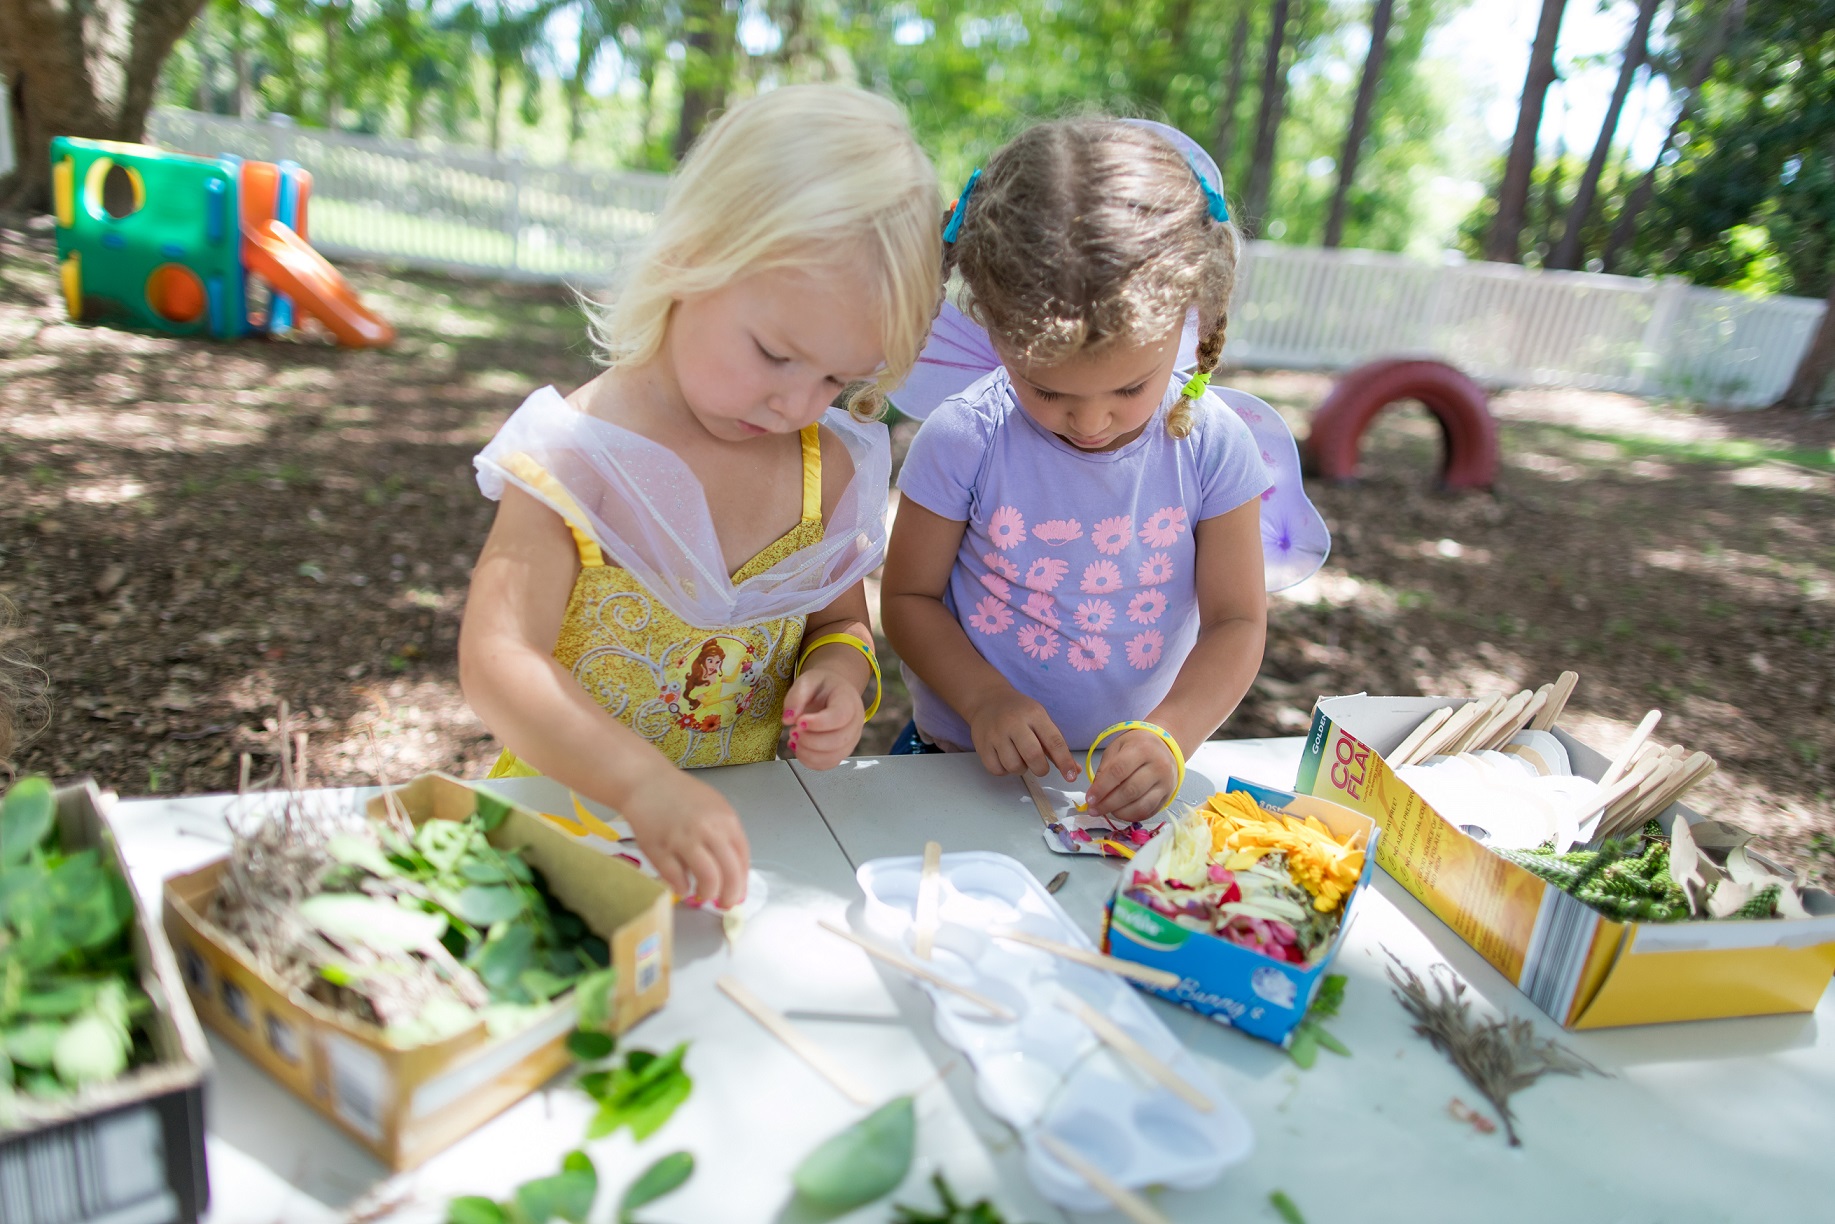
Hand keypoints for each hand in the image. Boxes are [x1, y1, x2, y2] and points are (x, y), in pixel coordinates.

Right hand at [619, 764, 749, 907]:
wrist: (646, 782)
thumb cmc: (681, 796)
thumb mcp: (714, 808)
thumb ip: (726, 835)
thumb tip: (734, 872)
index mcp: (726, 820)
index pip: (743, 859)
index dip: (742, 881)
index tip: (738, 893)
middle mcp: (708, 830)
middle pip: (730, 872)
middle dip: (730, 895)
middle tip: (724, 903)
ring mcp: (683, 839)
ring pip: (708, 877)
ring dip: (708, 893)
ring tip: (703, 895)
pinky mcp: (660, 848)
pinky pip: (677, 878)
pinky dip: (682, 888)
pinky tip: (683, 888)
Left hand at [782, 665, 866, 769]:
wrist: (833, 692)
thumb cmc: (822, 686)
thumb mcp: (807, 681)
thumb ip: (796, 696)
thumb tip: (788, 719)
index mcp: (848, 700)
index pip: (839, 716)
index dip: (818, 723)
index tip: (799, 722)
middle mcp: (855, 722)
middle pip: (838, 741)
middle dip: (810, 741)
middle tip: (794, 731)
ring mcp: (851, 740)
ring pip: (833, 757)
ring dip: (808, 753)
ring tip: (794, 739)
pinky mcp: (842, 752)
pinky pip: (828, 764)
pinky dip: (809, 761)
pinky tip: (799, 748)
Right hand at [964, 687, 1079, 781]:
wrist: (987, 700)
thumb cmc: (1019, 712)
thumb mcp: (1040, 720)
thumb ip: (1056, 746)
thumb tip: (1074, 770)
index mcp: (1034, 714)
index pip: (1054, 741)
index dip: (1065, 761)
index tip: (1071, 776)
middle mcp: (1014, 722)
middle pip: (1033, 756)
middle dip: (1041, 768)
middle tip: (1039, 766)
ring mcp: (995, 734)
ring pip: (1014, 766)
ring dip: (1021, 768)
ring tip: (1019, 757)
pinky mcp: (982, 745)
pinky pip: (997, 770)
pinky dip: (1005, 770)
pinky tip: (1005, 758)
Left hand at [1086, 729, 1179, 822]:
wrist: (1165, 748)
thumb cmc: (1136, 746)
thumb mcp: (1118, 747)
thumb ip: (1105, 768)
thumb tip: (1095, 793)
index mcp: (1143, 749)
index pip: (1119, 771)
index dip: (1102, 787)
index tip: (1089, 798)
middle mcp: (1158, 766)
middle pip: (1130, 791)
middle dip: (1108, 803)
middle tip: (1093, 810)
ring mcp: (1166, 783)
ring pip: (1141, 805)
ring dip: (1119, 812)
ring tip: (1105, 811)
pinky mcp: (1168, 796)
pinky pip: (1148, 812)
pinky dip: (1131, 816)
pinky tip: (1119, 812)